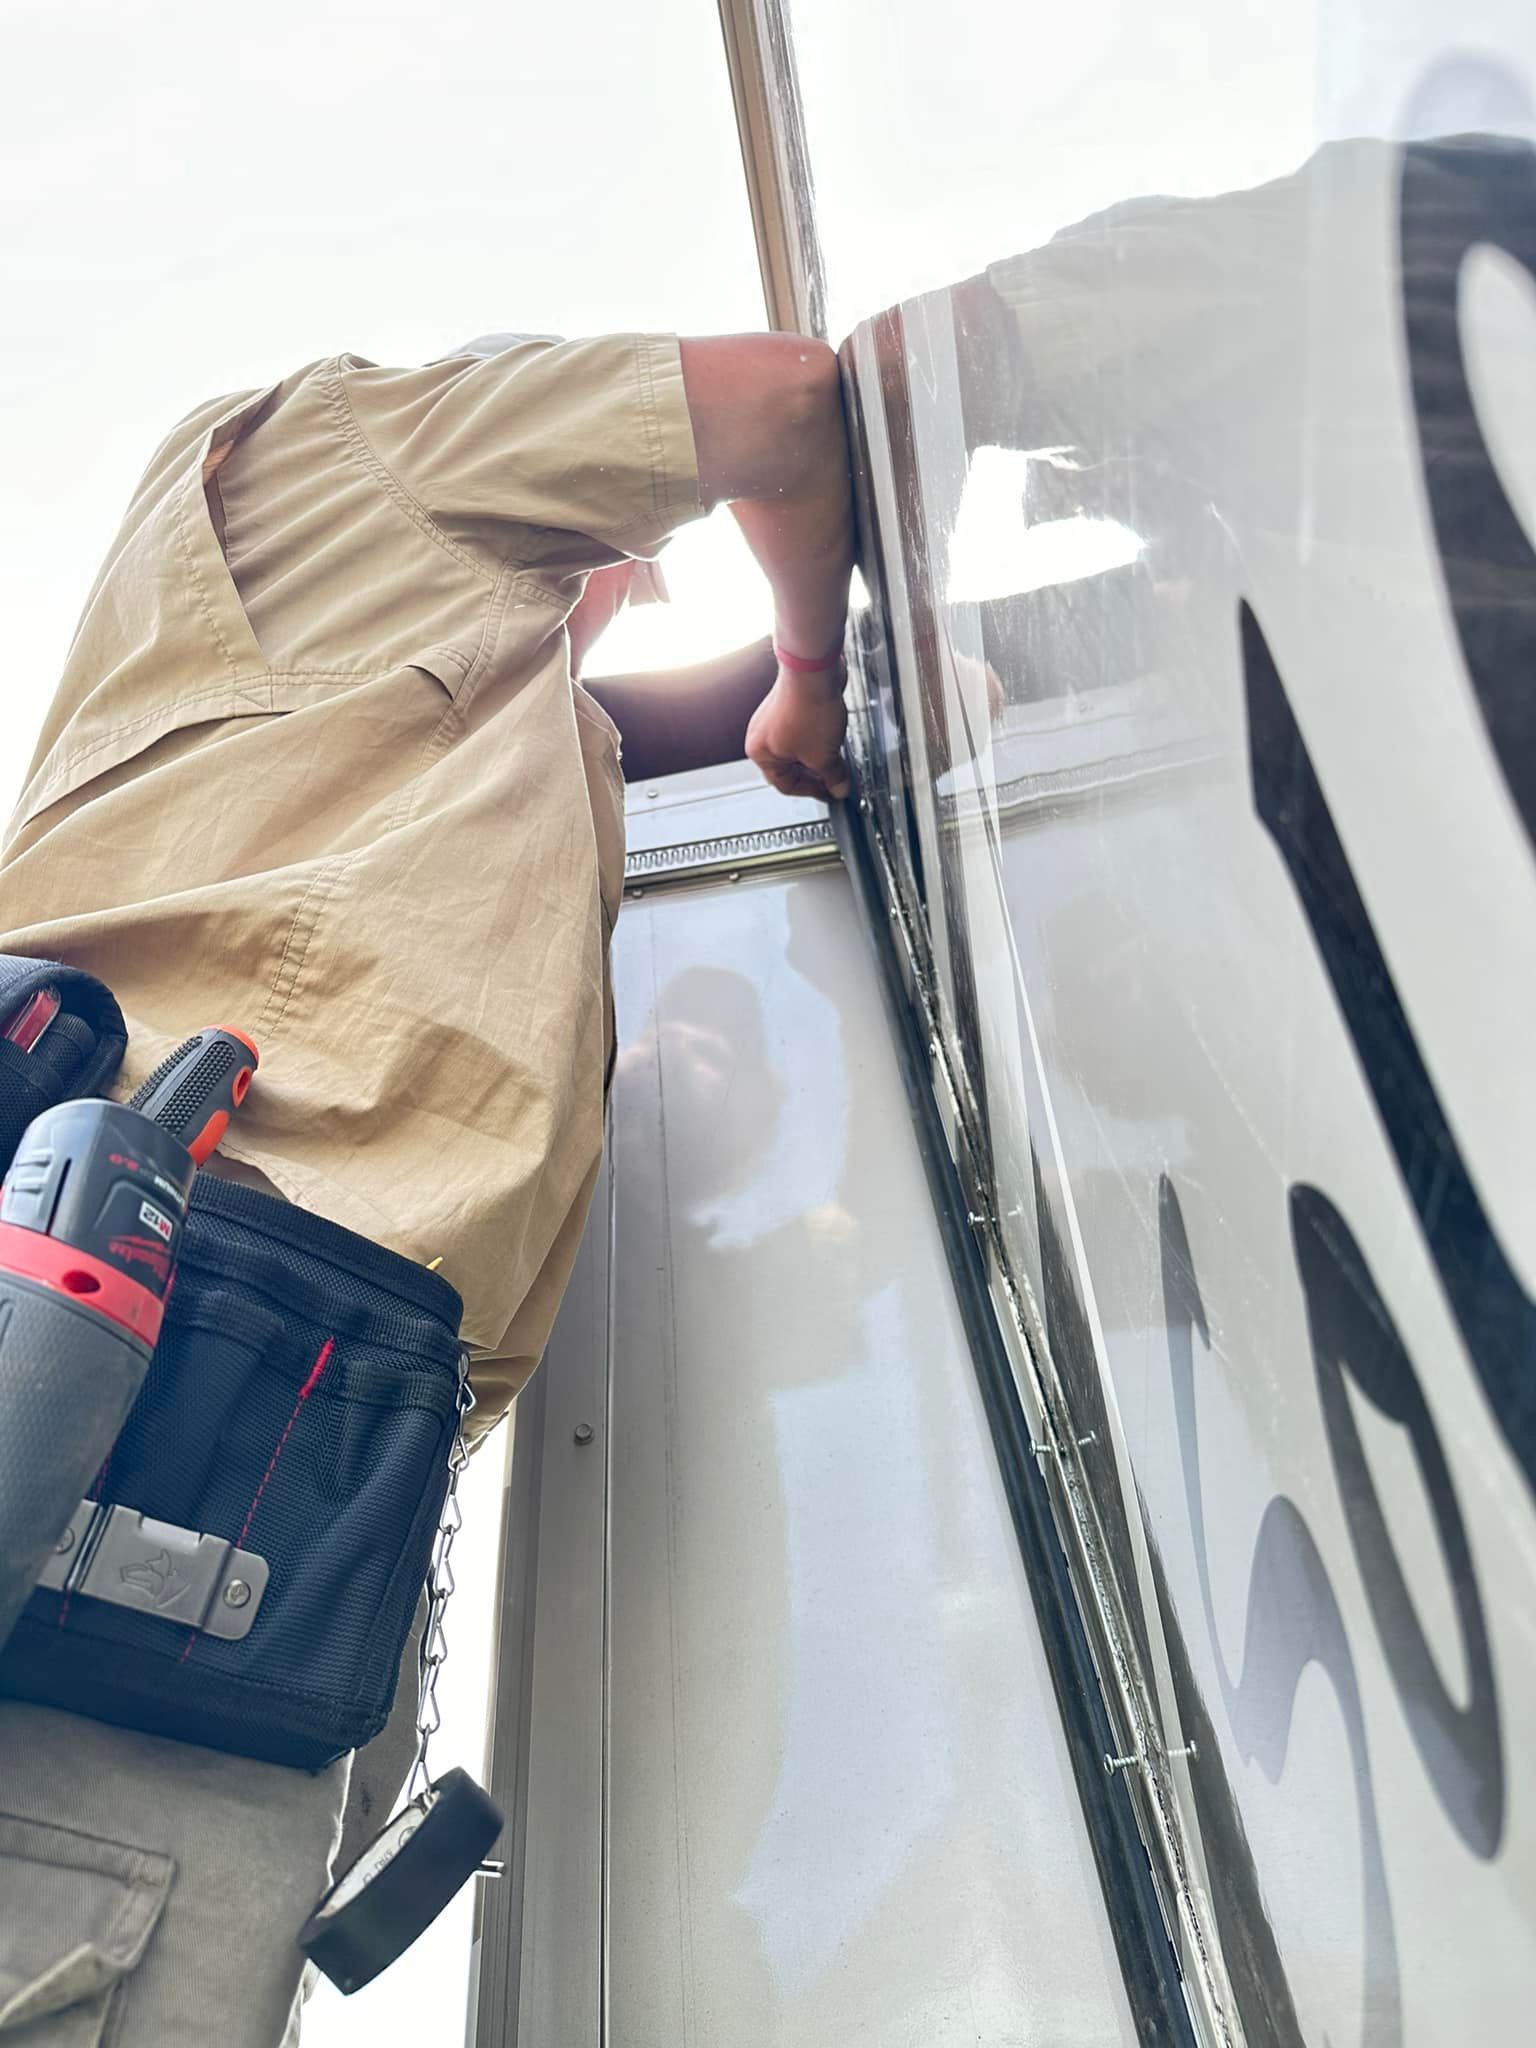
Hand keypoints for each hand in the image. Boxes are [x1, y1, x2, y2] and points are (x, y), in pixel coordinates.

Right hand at [745, 665, 850, 801]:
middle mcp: (761, 735)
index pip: (786, 785)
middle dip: (815, 774)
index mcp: (761, 753)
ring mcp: (774, 718)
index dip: (812, 792)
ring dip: (816, 755)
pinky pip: (802, 730)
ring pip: (798, 748)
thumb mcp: (824, 756)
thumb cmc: (807, 710)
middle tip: (836, 778)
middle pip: (790, 766)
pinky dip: (816, 737)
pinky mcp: (788, 704)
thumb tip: (839, 788)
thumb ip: (833, 777)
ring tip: (836, 757)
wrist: (814, 671)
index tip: (830, 792)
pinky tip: (831, 736)